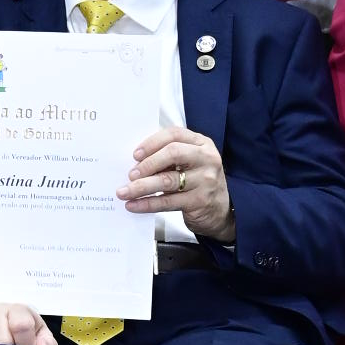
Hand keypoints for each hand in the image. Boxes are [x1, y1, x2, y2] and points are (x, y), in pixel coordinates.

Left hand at [116, 126, 234, 242]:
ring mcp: (205, 180)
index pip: (174, 134)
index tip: (135, 154)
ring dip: (141, 186)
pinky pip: (167, 202)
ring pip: (168, 180)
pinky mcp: (199, 201)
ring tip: (124, 191)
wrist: (220, 210)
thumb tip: (135, 161)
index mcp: (202, 143)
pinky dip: (147, 203)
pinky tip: (133, 205)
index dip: (152, 143)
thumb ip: (169, 157)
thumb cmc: (198, 182)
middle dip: (147, 163)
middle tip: (130, 174)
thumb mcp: (190, 162)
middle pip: (173, 153)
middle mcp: (207, 158)